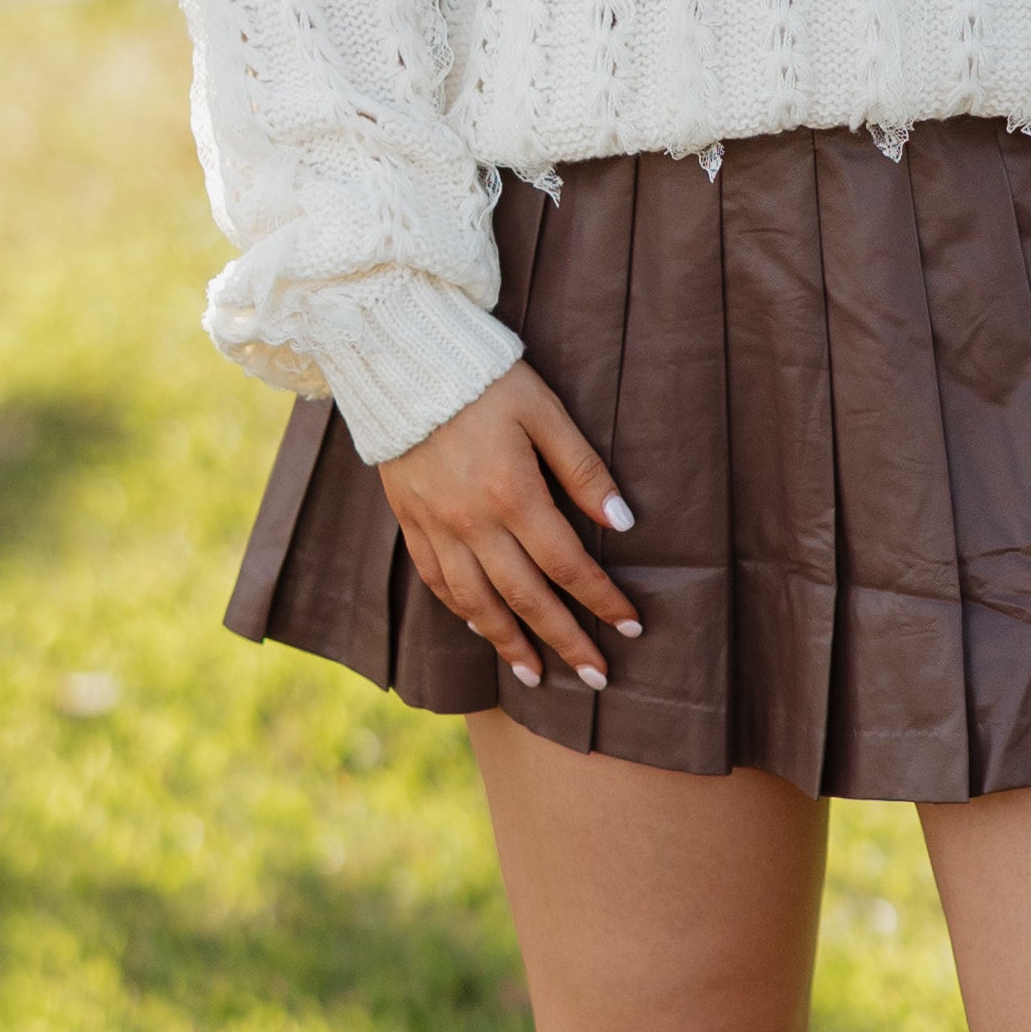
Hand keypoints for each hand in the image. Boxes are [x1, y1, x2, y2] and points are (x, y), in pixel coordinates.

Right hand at [377, 363, 641, 691]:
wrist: (400, 354)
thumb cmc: (485, 377)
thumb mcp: (544, 410)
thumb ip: (583, 469)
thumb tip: (623, 521)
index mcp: (513, 493)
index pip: (567, 564)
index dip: (601, 599)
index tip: (630, 626)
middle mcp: (472, 521)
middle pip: (526, 597)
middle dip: (565, 641)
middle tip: (596, 677)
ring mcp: (436, 524)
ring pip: (476, 602)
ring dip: (509, 643)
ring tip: (535, 675)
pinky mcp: (409, 518)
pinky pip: (436, 579)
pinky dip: (460, 610)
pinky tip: (479, 626)